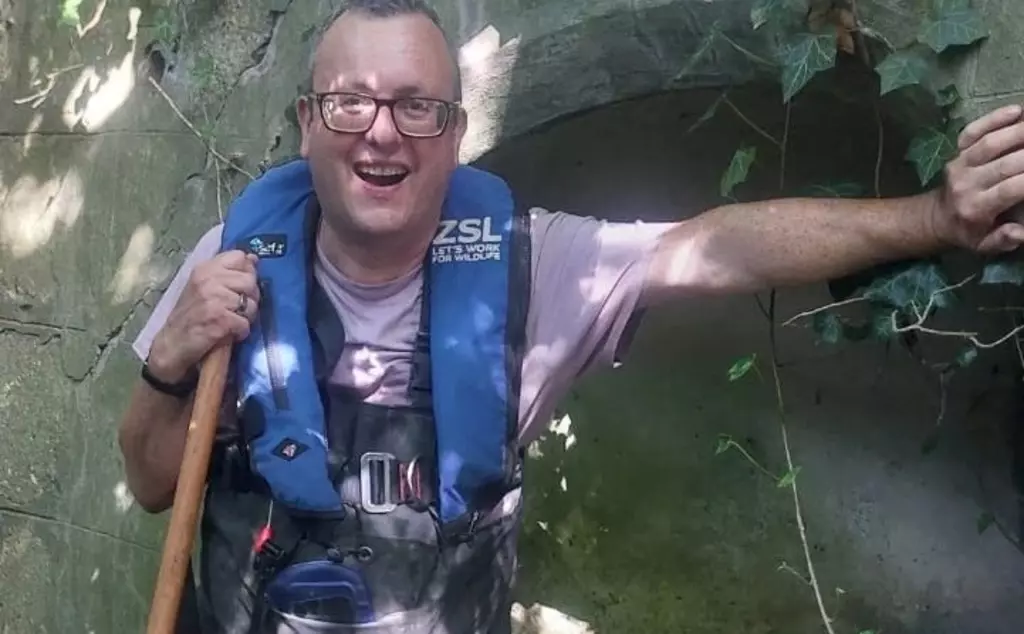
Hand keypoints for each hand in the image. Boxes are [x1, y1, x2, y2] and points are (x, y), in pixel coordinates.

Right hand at [148, 250, 260, 381]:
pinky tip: (229, 333)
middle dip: (249, 298)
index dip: (246, 273)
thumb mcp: (205, 286)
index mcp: (205, 268)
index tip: (238, 287)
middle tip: (235, 309)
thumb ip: (229, 272)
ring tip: (231, 322)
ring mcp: (213, 299)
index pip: (239, 257)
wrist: (171, 344)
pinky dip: (240, 332)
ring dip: (245, 318)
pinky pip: (245, 324)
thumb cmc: (191, 316)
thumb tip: (254, 259)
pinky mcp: (219, 319)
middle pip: (250, 281)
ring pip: (251, 304)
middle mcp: (208, 280)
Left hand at [937, 104, 1023, 252]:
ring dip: (1019, 131)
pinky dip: (993, 119)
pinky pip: (973, 131)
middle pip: (1006, 163)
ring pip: (991, 143)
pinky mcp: (957, 151)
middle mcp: (967, 183)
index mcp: (976, 208)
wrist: (935, 218)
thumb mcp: (984, 246)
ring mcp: (960, 164)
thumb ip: (1003, 241)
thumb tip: (1019, 233)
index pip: (1010, 190)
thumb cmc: (968, 231)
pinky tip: (1016, 110)